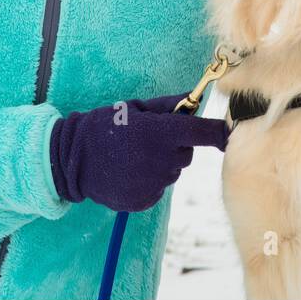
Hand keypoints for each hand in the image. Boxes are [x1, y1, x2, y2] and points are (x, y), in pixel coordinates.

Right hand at [50, 94, 228, 211]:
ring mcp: (152, 184)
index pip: (203, 132)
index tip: (227, 134)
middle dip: (176, 145)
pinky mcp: (143, 201)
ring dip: (161, 164)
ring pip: (171, 172)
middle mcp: (160, 161)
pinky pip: (157, 189)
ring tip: (133, 156)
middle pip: (186, 154)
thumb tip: (197, 98)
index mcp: (160, 133)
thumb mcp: (136, 108)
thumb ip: (170, 105)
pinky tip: (128, 172)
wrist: (72, 159)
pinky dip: (148, 181)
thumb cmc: (105, 126)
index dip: (218, 133)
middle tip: (149, 139)